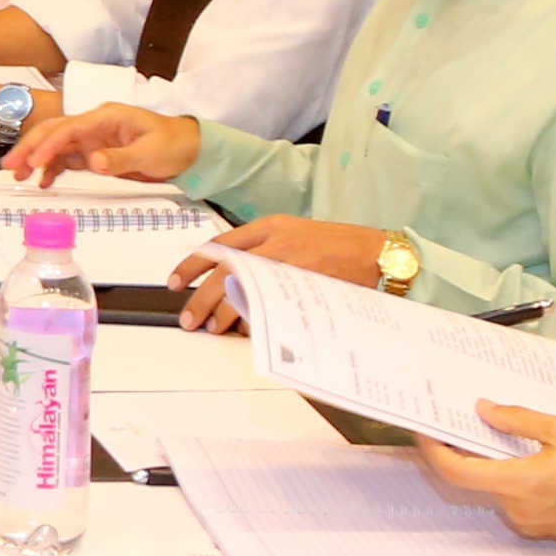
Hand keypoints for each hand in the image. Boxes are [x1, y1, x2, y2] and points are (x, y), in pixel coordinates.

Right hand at [0, 102, 199, 186]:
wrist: (189, 149)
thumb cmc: (174, 144)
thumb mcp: (150, 152)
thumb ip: (120, 157)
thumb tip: (93, 162)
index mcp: (107, 116)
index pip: (69, 128)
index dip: (49, 145)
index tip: (35, 162)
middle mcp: (94, 124)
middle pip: (54, 132)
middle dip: (30, 147)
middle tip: (10, 165)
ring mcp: (93, 138)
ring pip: (55, 145)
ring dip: (36, 158)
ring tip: (18, 175)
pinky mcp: (94, 152)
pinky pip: (67, 159)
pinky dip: (53, 169)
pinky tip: (43, 181)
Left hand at [163, 214, 383, 332]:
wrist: (379, 254)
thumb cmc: (341, 246)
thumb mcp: (297, 236)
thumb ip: (265, 251)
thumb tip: (230, 278)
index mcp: (271, 226)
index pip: (220, 244)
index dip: (192, 264)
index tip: (175, 281)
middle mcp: (276, 241)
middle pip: (224, 270)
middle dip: (201, 297)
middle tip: (189, 317)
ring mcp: (290, 263)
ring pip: (242, 288)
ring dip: (223, 312)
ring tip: (214, 327)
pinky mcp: (303, 285)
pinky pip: (269, 305)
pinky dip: (254, 318)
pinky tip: (246, 329)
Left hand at [417, 409, 555, 543]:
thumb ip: (519, 420)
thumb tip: (483, 410)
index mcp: (520, 484)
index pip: (457, 472)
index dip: (433, 451)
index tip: (424, 429)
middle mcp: (516, 509)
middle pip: (470, 480)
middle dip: (460, 452)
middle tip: (457, 422)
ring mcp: (526, 523)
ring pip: (491, 489)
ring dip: (487, 465)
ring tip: (494, 434)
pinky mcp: (536, 528)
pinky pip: (509, 500)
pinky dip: (506, 478)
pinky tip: (520, 459)